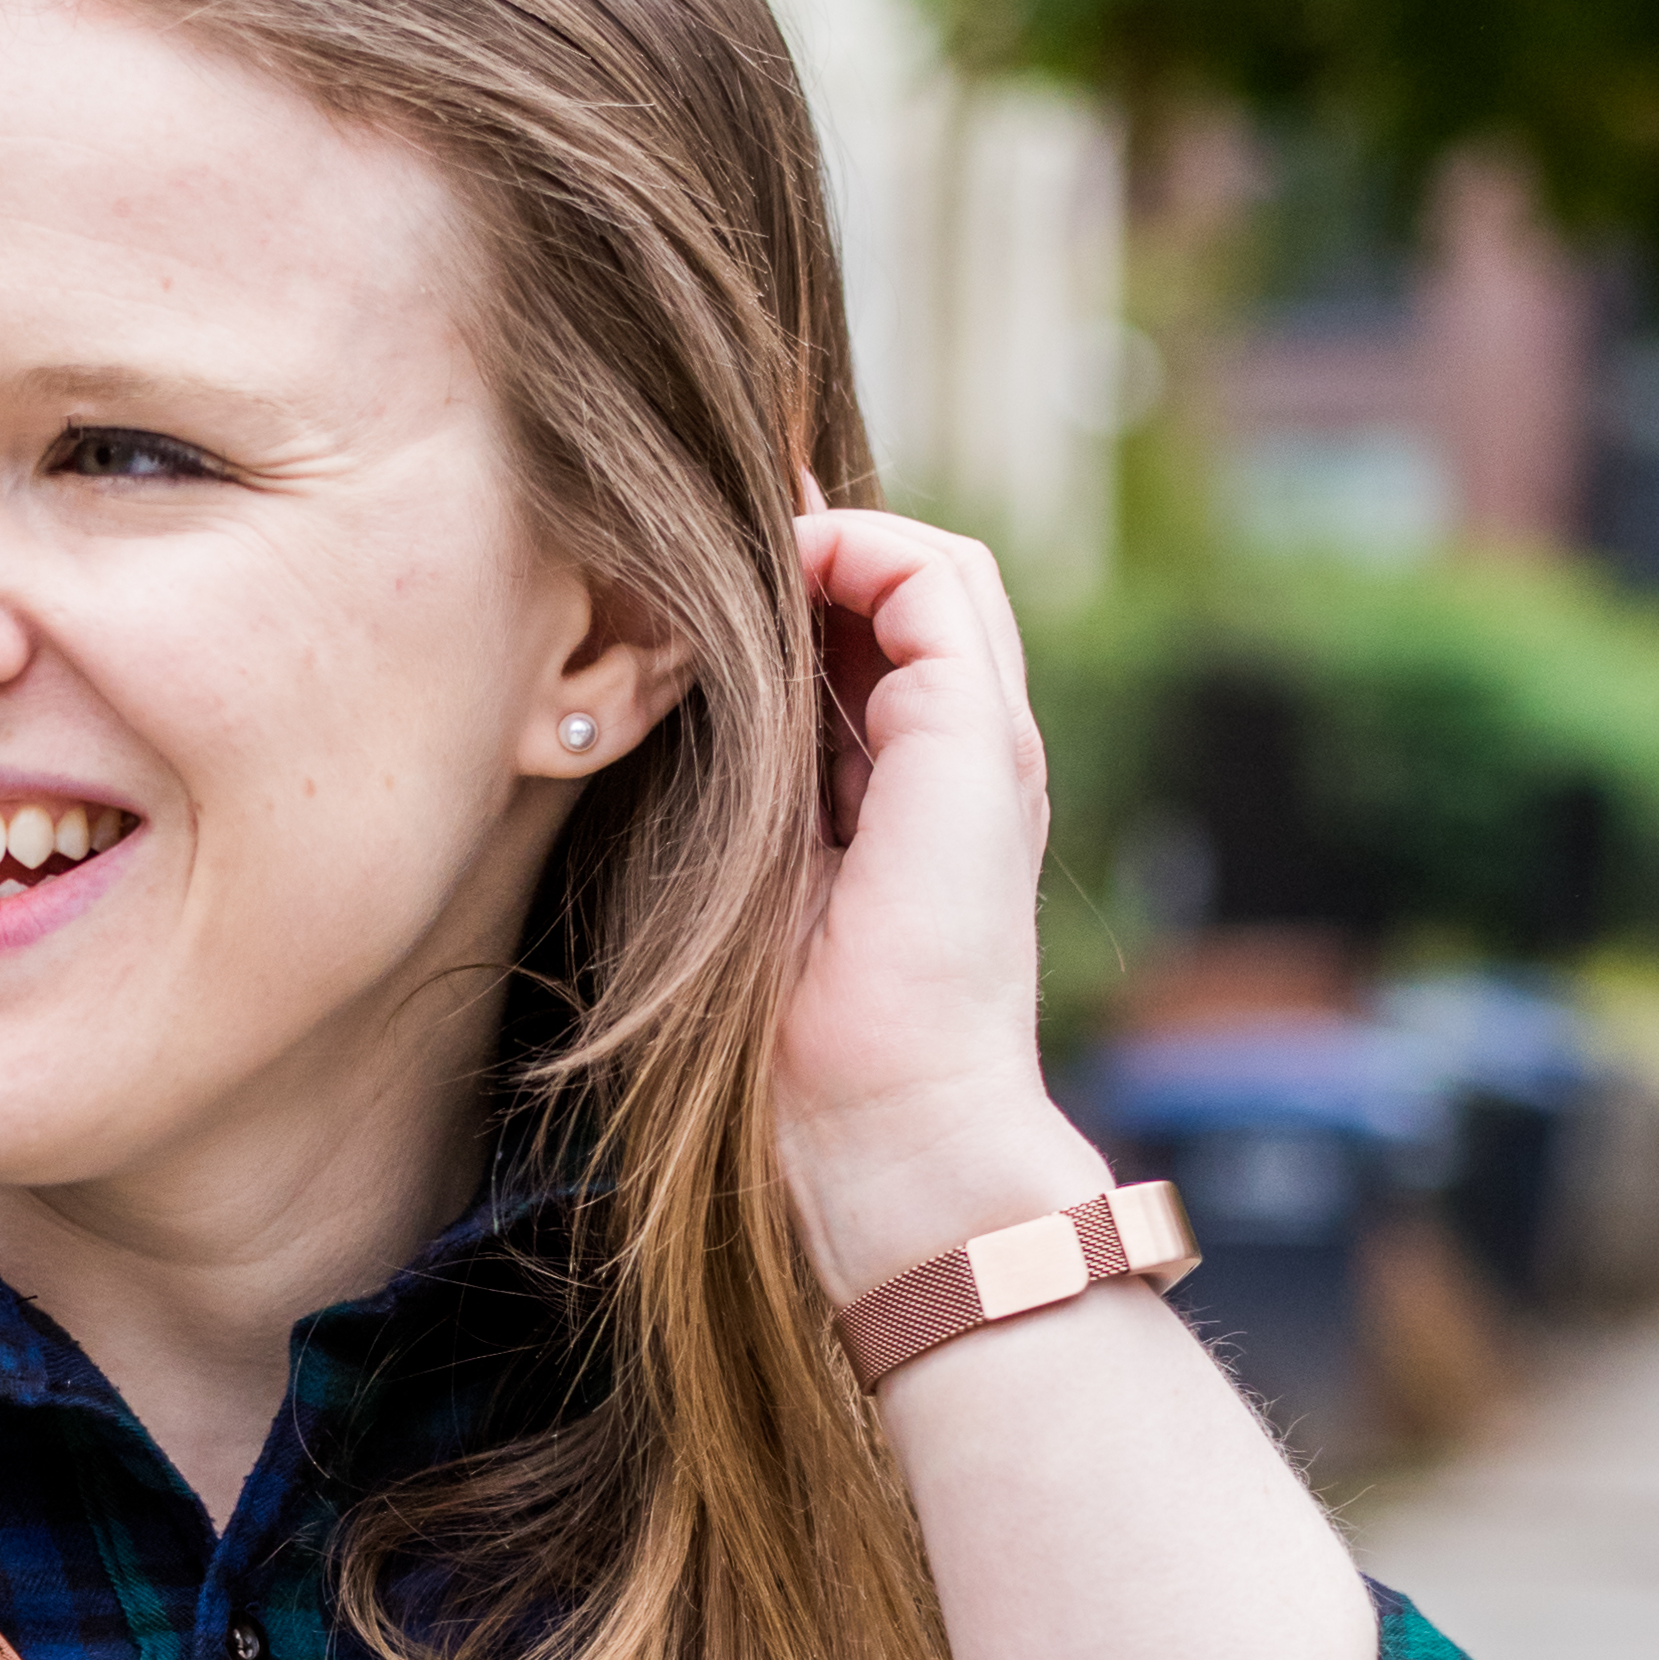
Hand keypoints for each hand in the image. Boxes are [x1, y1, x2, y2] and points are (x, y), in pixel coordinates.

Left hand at [773, 492, 1106, 1310]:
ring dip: (833, 537)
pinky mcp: (978, 741)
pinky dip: (856, 547)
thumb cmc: (797, 1046)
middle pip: (911, 587)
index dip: (798, 584)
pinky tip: (779, 566)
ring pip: (933, 567)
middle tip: (713, 528)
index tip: (694, 572)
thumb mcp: (754, 879)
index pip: (877, 638)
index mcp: (916, 795)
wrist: (888, 1131)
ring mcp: (985, 745)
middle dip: (815, 541)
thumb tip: (673, 693)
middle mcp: (963, 759)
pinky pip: (934, 581)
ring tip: (743, 546)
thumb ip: (749, 785)